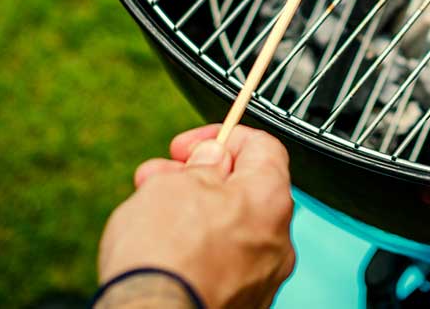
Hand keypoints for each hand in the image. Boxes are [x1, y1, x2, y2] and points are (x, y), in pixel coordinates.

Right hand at [100, 124, 295, 308]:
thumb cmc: (164, 257)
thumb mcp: (174, 185)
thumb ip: (202, 166)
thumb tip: (213, 159)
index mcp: (270, 198)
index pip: (262, 147)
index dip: (224, 137)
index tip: (192, 145)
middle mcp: (278, 239)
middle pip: (244, 191)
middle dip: (200, 177)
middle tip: (161, 176)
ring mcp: (263, 276)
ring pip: (233, 229)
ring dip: (197, 213)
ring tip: (151, 211)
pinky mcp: (245, 303)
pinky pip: (227, 264)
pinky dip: (202, 251)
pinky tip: (167, 251)